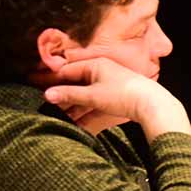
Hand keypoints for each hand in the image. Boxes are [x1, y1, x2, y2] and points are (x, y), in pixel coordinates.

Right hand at [34, 57, 190, 138]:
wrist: (153, 105)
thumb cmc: (123, 94)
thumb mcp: (92, 95)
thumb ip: (69, 94)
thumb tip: (47, 94)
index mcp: (95, 65)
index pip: (67, 71)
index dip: (52, 82)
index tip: (38, 92)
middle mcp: (101, 73)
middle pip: (76, 85)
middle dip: (63, 98)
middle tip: (46, 109)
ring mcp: (109, 86)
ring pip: (85, 97)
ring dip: (73, 109)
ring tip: (58, 120)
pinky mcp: (115, 99)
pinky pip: (95, 106)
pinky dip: (85, 114)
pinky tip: (76, 125)